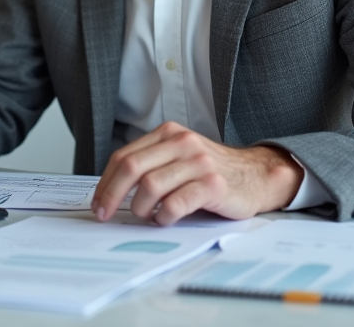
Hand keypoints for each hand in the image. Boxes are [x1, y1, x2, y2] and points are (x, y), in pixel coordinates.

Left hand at [91, 122, 303, 225]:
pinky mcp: (212, 184)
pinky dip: (164, 216)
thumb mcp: (180, 157)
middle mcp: (182, 143)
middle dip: (111, 195)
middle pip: (131, 168)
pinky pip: (176, 204)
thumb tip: (111, 190)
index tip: (98, 203)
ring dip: (141, 208)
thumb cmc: (212, 171)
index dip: (105, 182)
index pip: (124, 156)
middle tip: (105, 214)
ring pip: (151, 186)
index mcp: (168, 134)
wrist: (256, 176)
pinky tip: (166, 219)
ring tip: (147, 216)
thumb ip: (151, 165)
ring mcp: (198, 162)